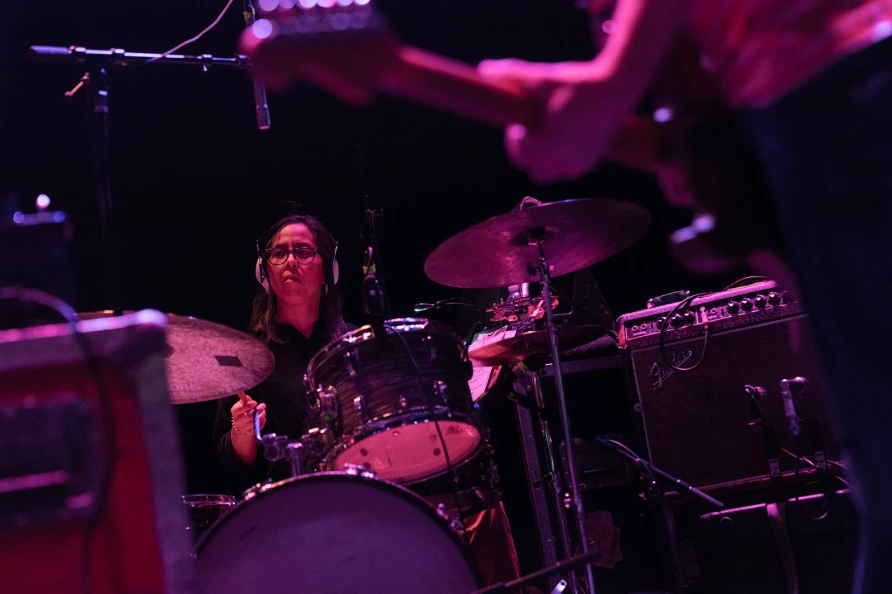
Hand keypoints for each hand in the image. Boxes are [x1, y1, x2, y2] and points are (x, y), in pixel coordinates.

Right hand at [231, 391, 265, 437]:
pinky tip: (262, 417)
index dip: (248, 405)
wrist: (240, 426)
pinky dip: (262, 421)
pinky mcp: (250, 432)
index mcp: (235, 412)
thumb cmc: (242, 412)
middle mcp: (238, 420)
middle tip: (263, 405)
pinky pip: (259, 426)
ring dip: (262, 415)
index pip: (240, 409)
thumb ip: (245, 400)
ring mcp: (244, 428)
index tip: (255, 403)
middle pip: (249, 416)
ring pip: (255, 422)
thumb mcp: (241, 404)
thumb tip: (248, 398)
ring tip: (263, 411)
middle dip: (258, 410)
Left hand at [477, 58, 636, 183]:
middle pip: (530, 165)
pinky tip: (564, 136)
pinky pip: (565, 170)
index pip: (519, 152)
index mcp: (546, 144)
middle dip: (528, 149)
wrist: (617, 88)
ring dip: (542, 158)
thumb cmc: (576, 83)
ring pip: (547, 172)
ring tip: (549, 134)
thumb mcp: (541, 79)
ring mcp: (576, 165)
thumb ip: (511, 74)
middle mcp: (561, 160)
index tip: (523, 120)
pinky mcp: (588, 164)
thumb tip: (484, 68)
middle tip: (535, 126)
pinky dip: (560, 159)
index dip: (516, 136)